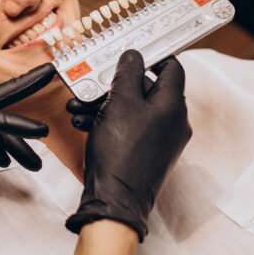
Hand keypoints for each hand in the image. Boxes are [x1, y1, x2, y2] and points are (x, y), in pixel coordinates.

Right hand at [65, 51, 190, 241]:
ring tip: (79, 106)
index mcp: (173, 105)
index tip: (128, 53)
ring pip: (134, 109)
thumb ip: (127, 73)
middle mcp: (173, 122)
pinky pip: (130, 128)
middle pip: (147, 88)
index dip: (150, 56)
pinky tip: (84, 123)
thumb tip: (133, 56)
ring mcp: (162, 140)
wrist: (115, 201)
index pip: (171, 67)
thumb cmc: (120, 152)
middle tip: (93, 83)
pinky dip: (110, 122)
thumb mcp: (119, 102)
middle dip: (115, 84)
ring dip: (106, 104)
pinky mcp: (148, 154)